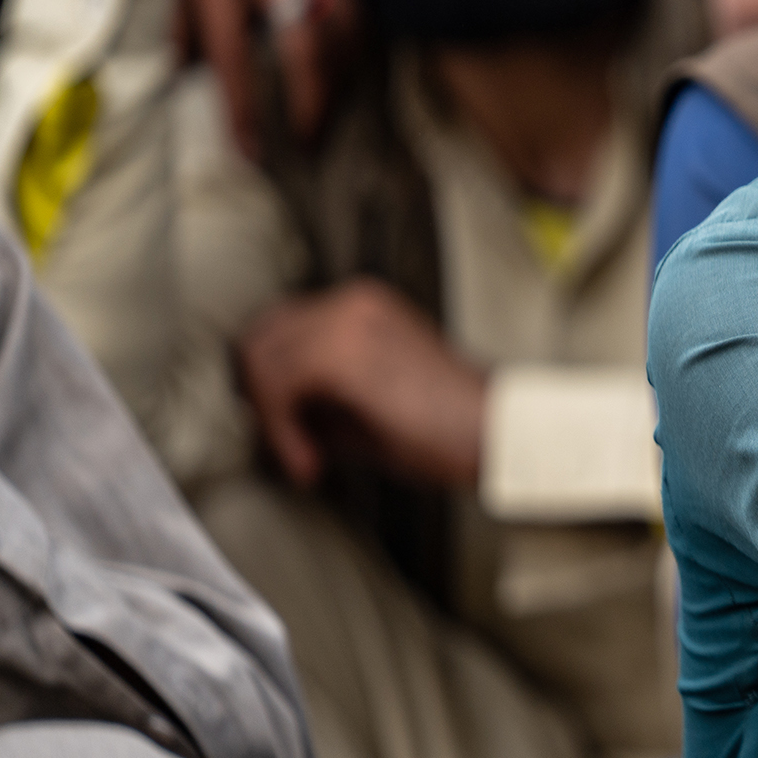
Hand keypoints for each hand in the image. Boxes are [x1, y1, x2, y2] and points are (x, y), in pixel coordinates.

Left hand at [180, 0, 361, 158]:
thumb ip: (165, 19)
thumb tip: (176, 84)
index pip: (233, 53)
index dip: (245, 108)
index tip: (252, 152)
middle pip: (304, 42)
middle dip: (311, 99)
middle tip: (308, 141)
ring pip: (340, 18)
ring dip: (341, 72)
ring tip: (331, 111)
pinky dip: (351, 36)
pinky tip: (342, 67)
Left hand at [234, 279, 486, 492]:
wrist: (497, 432)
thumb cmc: (445, 427)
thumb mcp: (365, 403)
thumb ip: (315, 398)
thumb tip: (263, 416)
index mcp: (361, 304)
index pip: (277, 327)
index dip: (268, 383)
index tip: (287, 430)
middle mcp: (352, 299)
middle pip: (260, 336)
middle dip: (260, 395)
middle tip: (286, 442)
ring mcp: (348, 319)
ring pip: (261, 358)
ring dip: (272, 418)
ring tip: (305, 456)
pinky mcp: (345, 350)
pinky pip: (278, 383)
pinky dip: (281, 428)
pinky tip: (310, 458)